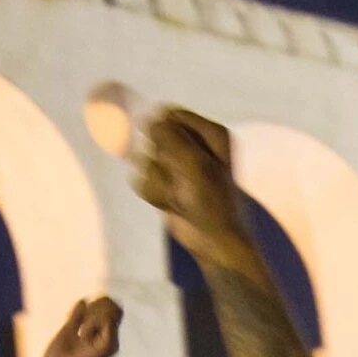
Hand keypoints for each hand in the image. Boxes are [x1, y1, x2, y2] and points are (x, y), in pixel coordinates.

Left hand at [42, 296, 123, 356]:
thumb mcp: (67, 331)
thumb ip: (76, 317)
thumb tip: (84, 300)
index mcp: (102, 336)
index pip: (111, 307)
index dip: (98, 302)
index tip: (81, 315)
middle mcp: (111, 339)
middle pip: (115, 307)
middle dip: (97, 306)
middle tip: (82, 323)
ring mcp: (111, 343)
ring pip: (111, 311)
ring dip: (93, 315)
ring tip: (82, 332)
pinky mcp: (109, 346)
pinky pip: (107, 320)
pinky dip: (92, 323)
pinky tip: (83, 336)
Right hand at [132, 110, 245, 253]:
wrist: (213, 240)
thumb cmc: (212, 202)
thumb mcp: (194, 163)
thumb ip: (169, 137)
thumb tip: (148, 120)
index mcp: (210, 133)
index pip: (170, 115)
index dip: (162, 131)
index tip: (167, 151)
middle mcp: (194, 145)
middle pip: (154, 138)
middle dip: (163, 162)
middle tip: (183, 180)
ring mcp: (177, 165)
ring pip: (146, 161)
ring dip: (160, 183)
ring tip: (181, 196)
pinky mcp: (165, 183)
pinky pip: (143, 180)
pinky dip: (156, 195)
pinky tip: (174, 205)